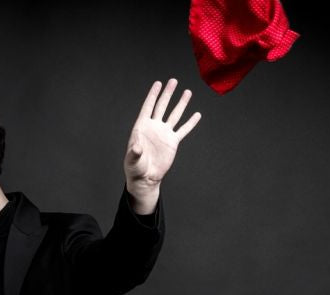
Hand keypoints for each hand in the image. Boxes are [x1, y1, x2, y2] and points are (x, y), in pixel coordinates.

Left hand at [124, 78, 200, 193]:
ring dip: (181, 104)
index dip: (153, 95)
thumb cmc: (135, 169)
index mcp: (142, 128)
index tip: (158, 83)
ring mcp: (164, 134)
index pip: (148, 107)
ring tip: (187, 92)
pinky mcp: (172, 142)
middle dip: (167, 94)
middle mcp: (154, 127)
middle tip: (173, 81)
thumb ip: (134, 152)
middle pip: (162, 106)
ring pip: (174, 115)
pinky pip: (183, 130)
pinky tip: (197, 115)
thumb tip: (136, 147)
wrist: (146, 178)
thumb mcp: (132, 160)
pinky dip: (190, 123)